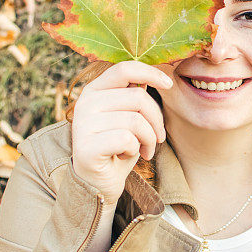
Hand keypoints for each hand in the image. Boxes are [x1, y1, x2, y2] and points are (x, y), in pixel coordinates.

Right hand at [70, 60, 171, 203]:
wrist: (99, 183)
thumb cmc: (118, 147)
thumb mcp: (128, 116)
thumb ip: (134, 96)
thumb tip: (154, 75)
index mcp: (94, 90)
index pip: (124, 69)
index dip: (150, 72)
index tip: (169, 84)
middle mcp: (84, 103)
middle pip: (138, 97)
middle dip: (157, 120)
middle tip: (158, 138)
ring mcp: (82, 125)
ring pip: (136, 121)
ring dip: (149, 139)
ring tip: (145, 149)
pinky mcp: (86, 147)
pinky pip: (127, 139)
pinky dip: (135, 150)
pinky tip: (127, 156)